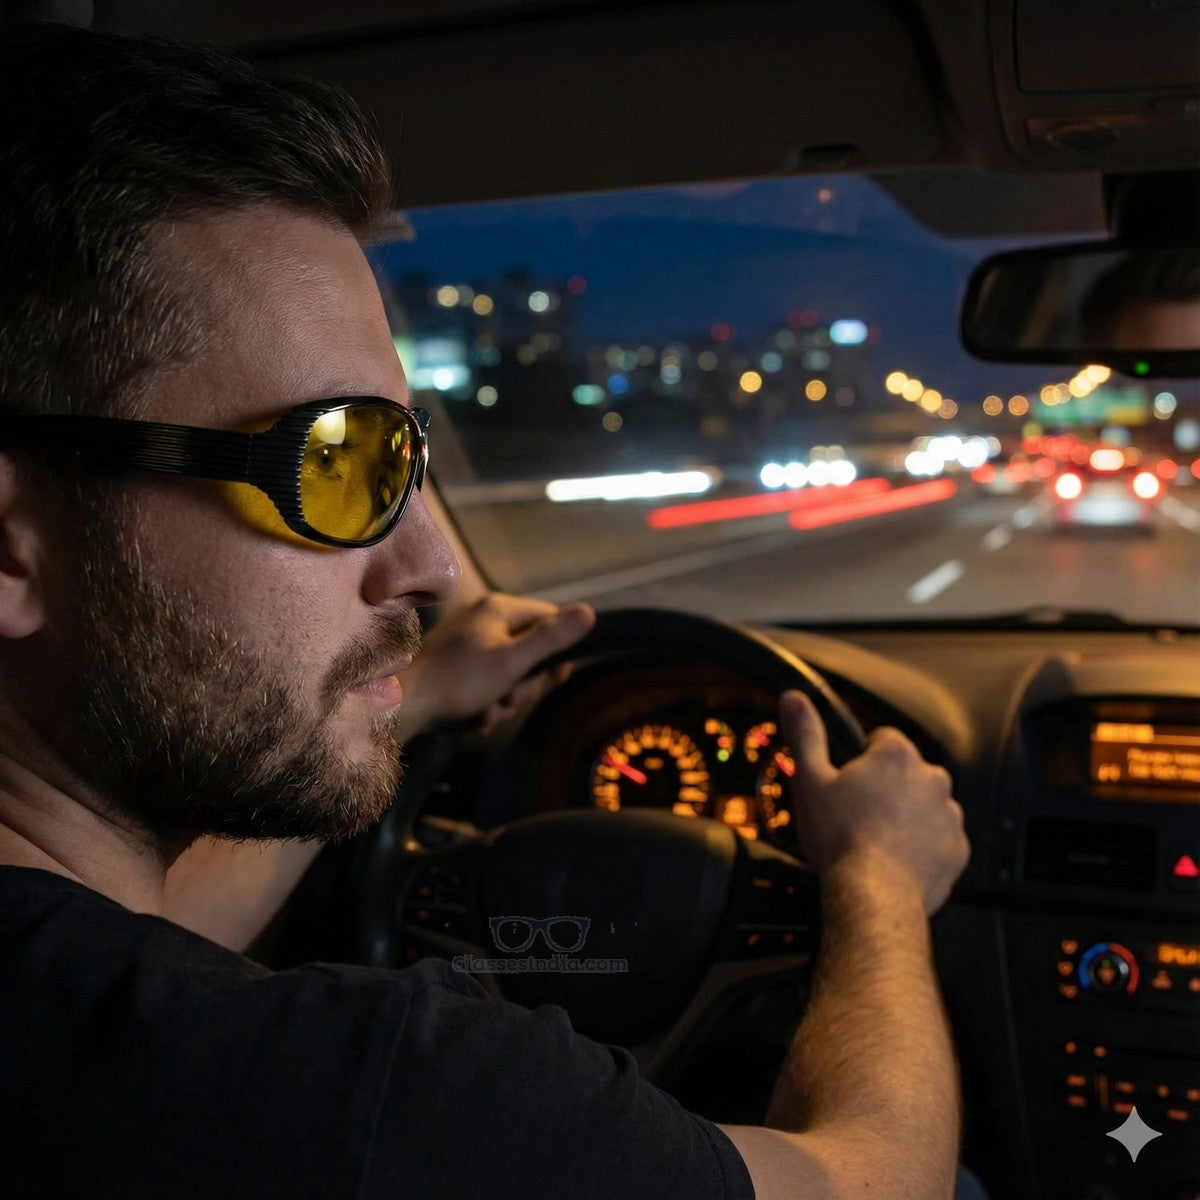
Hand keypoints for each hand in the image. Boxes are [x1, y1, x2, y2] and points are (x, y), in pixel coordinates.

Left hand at [397, 593, 594, 737]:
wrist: (401, 705)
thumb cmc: (458, 681)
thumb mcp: (512, 661)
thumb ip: (551, 638)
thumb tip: (590, 612)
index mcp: (499, 607)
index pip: (549, 618)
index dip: (556, 650)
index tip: (554, 677)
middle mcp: (484, 618)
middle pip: (529, 650)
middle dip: (524, 684)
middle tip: (509, 699)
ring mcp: (468, 641)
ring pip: (509, 671)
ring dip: (505, 699)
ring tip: (488, 713)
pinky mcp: (456, 664)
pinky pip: (487, 681)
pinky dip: (486, 702)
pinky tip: (476, 718)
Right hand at [778, 690, 968, 914]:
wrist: (874, 896)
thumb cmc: (840, 837)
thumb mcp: (810, 780)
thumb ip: (806, 734)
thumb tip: (794, 697)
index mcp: (896, 754)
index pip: (881, 739)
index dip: (860, 760)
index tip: (846, 783)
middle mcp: (931, 777)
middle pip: (905, 772)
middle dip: (886, 787)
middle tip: (856, 815)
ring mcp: (949, 814)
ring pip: (924, 804)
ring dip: (906, 815)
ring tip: (875, 841)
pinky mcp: (958, 848)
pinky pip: (939, 838)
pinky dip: (922, 846)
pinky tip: (896, 860)